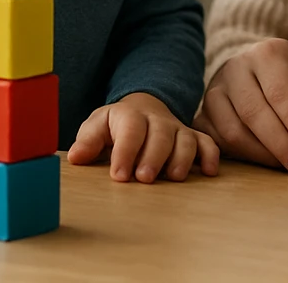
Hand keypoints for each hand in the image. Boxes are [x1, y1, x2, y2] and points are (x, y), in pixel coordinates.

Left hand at [66, 92, 219, 182]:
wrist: (143, 108)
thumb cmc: (117, 125)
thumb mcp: (98, 126)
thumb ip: (88, 140)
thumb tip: (76, 157)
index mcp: (130, 115)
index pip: (131, 130)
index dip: (125, 152)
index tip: (119, 175)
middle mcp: (157, 120)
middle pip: (161, 134)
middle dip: (154, 156)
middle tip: (144, 178)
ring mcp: (177, 129)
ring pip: (186, 139)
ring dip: (182, 158)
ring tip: (173, 178)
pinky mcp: (193, 137)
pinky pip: (207, 143)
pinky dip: (211, 156)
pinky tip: (209, 172)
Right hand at [194, 38, 287, 175]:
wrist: (269, 83)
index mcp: (269, 53)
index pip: (280, 91)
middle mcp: (236, 66)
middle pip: (253, 112)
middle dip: (281, 145)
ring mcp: (215, 90)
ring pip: (232, 130)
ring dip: (262, 155)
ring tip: (287, 166)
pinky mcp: (203, 114)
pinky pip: (216, 141)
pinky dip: (239, 157)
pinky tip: (263, 164)